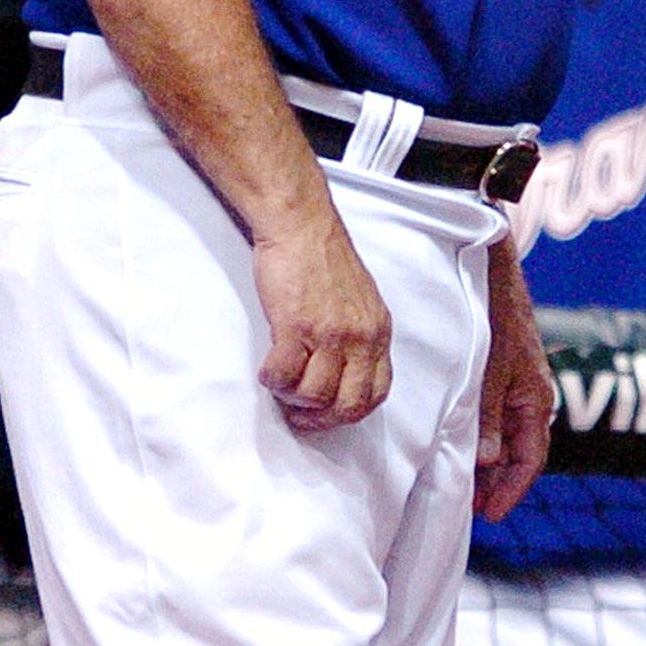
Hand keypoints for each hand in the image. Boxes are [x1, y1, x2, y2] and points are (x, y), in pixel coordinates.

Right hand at [253, 205, 392, 433]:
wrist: (301, 225)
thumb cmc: (324, 258)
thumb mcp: (361, 300)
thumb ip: (359, 334)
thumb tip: (346, 369)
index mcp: (377, 331)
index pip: (376, 392)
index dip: (349, 412)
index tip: (328, 414)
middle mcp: (360, 336)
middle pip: (348, 404)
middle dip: (321, 419)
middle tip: (299, 415)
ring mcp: (329, 333)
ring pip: (314, 396)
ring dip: (292, 399)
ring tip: (281, 385)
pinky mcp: (296, 326)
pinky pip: (284, 375)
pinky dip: (272, 380)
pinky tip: (268, 370)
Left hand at [475, 233, 555, 519]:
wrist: (496, 270)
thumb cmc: (495, 318)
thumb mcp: (488, 373)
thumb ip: (488, 418)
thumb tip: (489, 462)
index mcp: (536, 400)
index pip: (530, 460)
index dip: (511, 490)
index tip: (491, 514)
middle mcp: (533, 398)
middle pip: (522, 454)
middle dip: (502, 484)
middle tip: (476, 508)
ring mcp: (520, 387)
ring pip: (512, 438)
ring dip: (494, 465)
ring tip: (472, 486)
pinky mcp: (507, 375)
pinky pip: (503, 420)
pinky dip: (490, 441)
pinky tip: (472, 448)